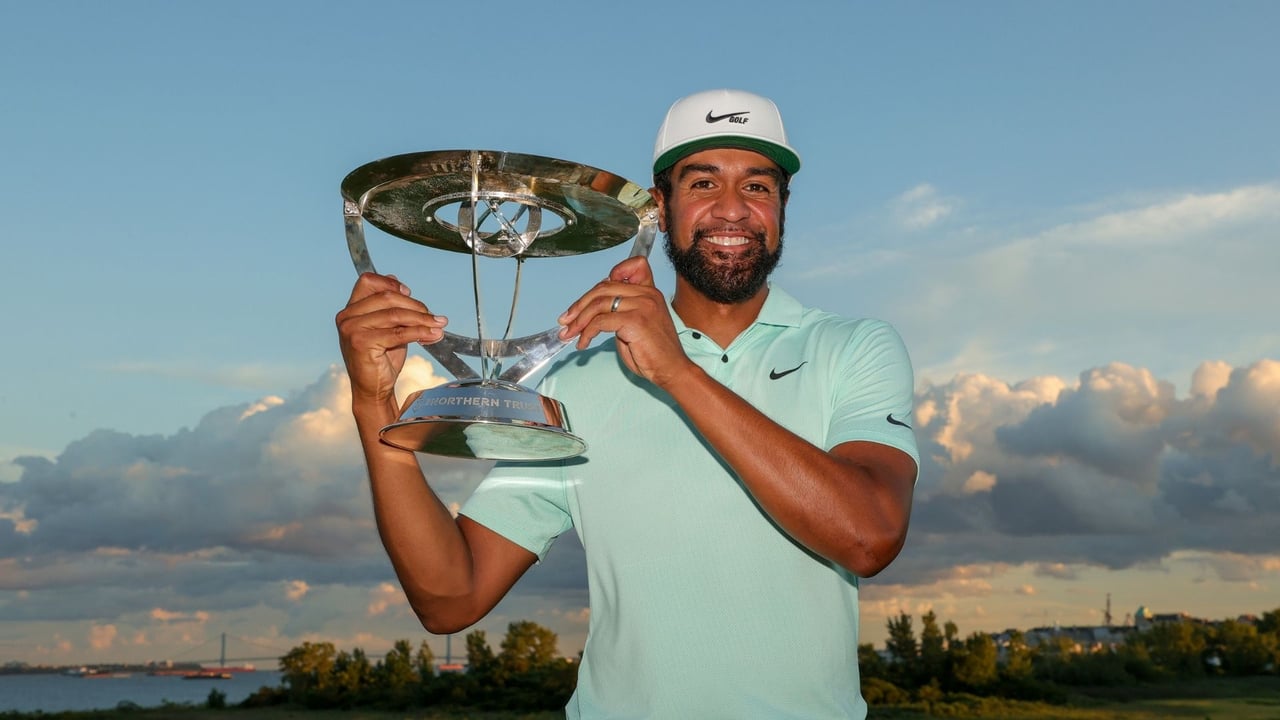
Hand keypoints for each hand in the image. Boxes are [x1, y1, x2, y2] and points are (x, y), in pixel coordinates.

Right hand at [336, 272, 447, 408]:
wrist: (373, 389)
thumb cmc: (380, 359)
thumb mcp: (386, 327)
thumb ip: (390, 307)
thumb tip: (399, 284)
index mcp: (350, 309)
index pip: (368, 281)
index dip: (390, 283)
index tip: (409, 293)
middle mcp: (347, 317)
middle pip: (387, 297)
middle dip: (415, 305)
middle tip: (433, 316)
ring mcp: (352, 329)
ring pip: (395, 314)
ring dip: (422, 319)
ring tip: (438, 325)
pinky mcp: (361, 343)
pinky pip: (398, 333)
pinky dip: (420, 332)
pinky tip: (431, 335)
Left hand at [557, 256, 692, 386]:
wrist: (672, 370)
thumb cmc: (654, 353)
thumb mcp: (636, 324)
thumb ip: (620, 311)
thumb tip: (593, 308)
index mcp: (649, 291)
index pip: (628, 268)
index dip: (605, 279)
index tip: (587, 299)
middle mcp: (647, 294)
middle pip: (603, 288)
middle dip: (580, 305)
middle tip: (566, 320)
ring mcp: (643, 305)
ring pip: (599, 304)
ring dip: (579, 320)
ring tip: (570, 334)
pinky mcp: (636, 321)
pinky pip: (601, 322)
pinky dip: (587, 333)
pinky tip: (583, 343)